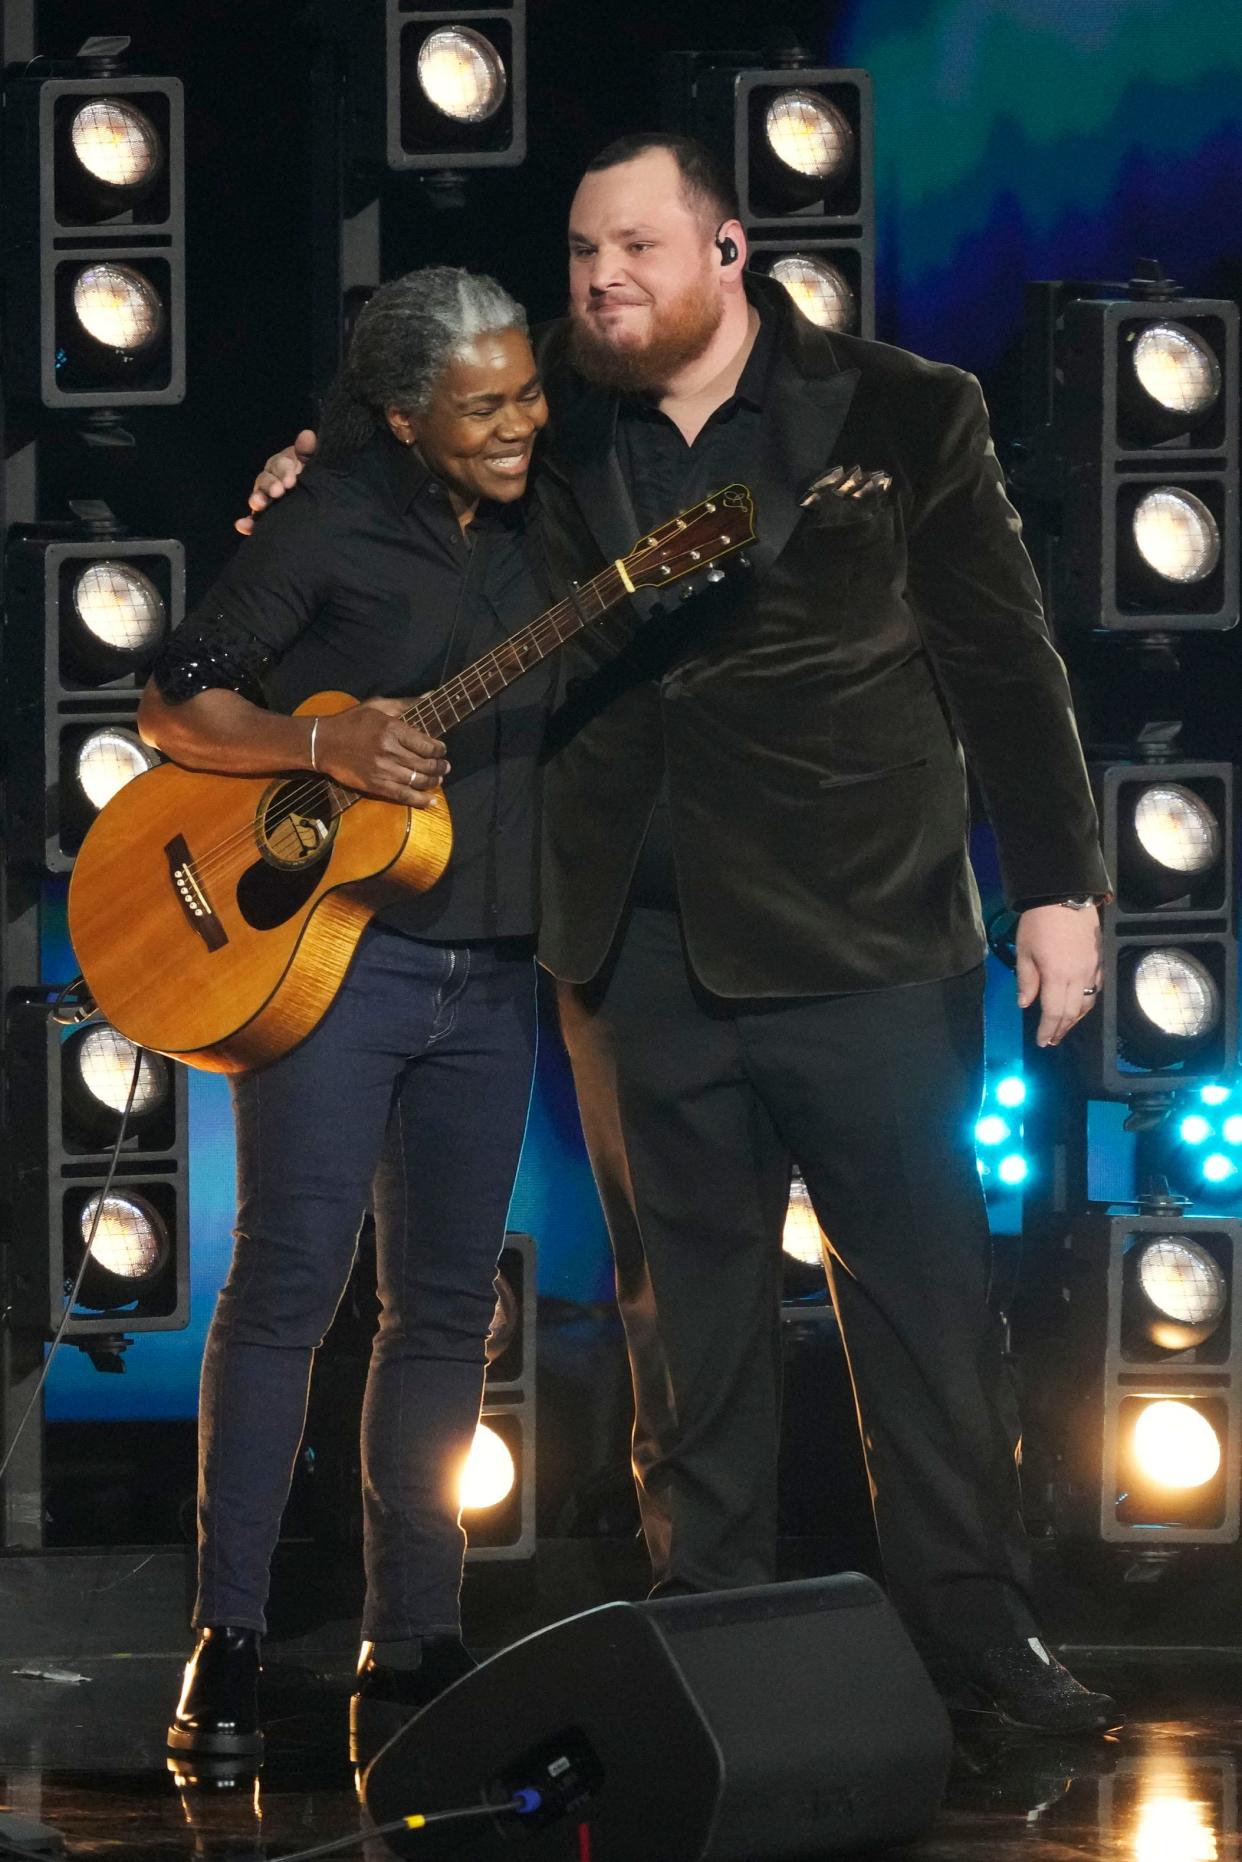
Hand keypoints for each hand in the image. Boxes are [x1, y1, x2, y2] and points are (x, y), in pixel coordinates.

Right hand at [235, 429, 318, 535]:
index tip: (292, 480)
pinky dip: (248, 523)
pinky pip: (254, 520)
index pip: (280, 464)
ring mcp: (268, 498)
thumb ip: (310, 451)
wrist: (325, 502)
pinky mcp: (266, 516)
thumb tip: (308, 435)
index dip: (284, 471)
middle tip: (278, 492)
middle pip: (266, 480)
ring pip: (258, 496)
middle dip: (270, 485)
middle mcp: (273, 480)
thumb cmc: (317, 476)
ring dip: (257, 499)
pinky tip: (242, 526)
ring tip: (259, 505)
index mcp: (284, 465)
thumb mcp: (315, 462)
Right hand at [315, 699, 447, 807]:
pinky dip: (420, 800)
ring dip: (434, 781)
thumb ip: (406, 703)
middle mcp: (389, 751)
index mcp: (392, 729)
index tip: (442, 750)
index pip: (427, 745)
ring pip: (417, 780)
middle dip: (440, 766)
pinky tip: (432, 800)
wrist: (322, 743)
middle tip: (445, 766)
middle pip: (425, 764)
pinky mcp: (375, 785)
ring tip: (439, 778)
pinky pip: (403, 795)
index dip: (440, 750)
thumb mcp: (377, 706)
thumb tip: (430, 696)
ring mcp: (382, 770)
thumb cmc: (351, 721)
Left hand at [1015, 904, 1102, 1046]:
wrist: (1066, 895)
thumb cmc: (1039, 922)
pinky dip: (1087, 1002)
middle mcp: (1079, 977)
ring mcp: (1092, 969)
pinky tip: (1080, 1005)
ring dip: (1076, 1019)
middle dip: (1062, 1029)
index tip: (1042, 1042)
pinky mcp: (1099, 960)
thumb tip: (1025, 1004)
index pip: (1054, 1013)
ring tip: (1064, 1027)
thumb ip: (1026, 980)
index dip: (1048, 1030)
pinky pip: (1096, 988)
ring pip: (1088, 1002)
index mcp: (1057, 977)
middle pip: (1073, 1012)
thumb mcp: (1024, 951)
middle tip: (1052, 1040)